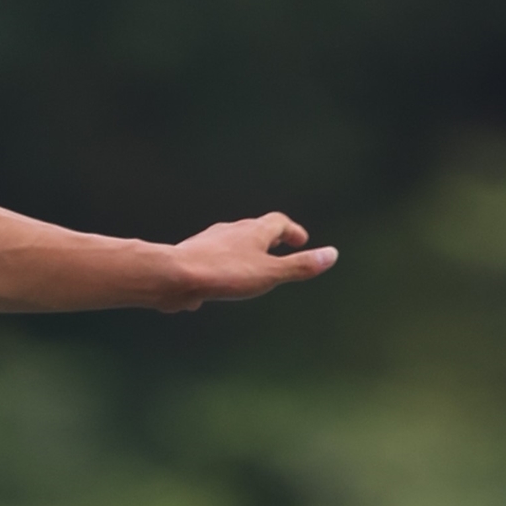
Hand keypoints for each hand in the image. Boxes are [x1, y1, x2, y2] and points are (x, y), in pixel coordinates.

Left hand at [164, 212, 336, 311]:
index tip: (301, 241)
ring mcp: (207, 242)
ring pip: (230, 243)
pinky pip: (210, 259)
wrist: (172, 276)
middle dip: (268, 238)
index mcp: (252, 231)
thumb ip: (300, 266)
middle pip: (253, 229)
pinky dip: (222, 266)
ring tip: (250, 266)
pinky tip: (219, 283)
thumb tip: (332, 254)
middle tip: (279, 248)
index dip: (292, 231)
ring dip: (244, 252)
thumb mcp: (270, 273)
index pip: (278, 222)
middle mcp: (229, 231)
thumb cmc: (224, 273)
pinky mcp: (190, 257)